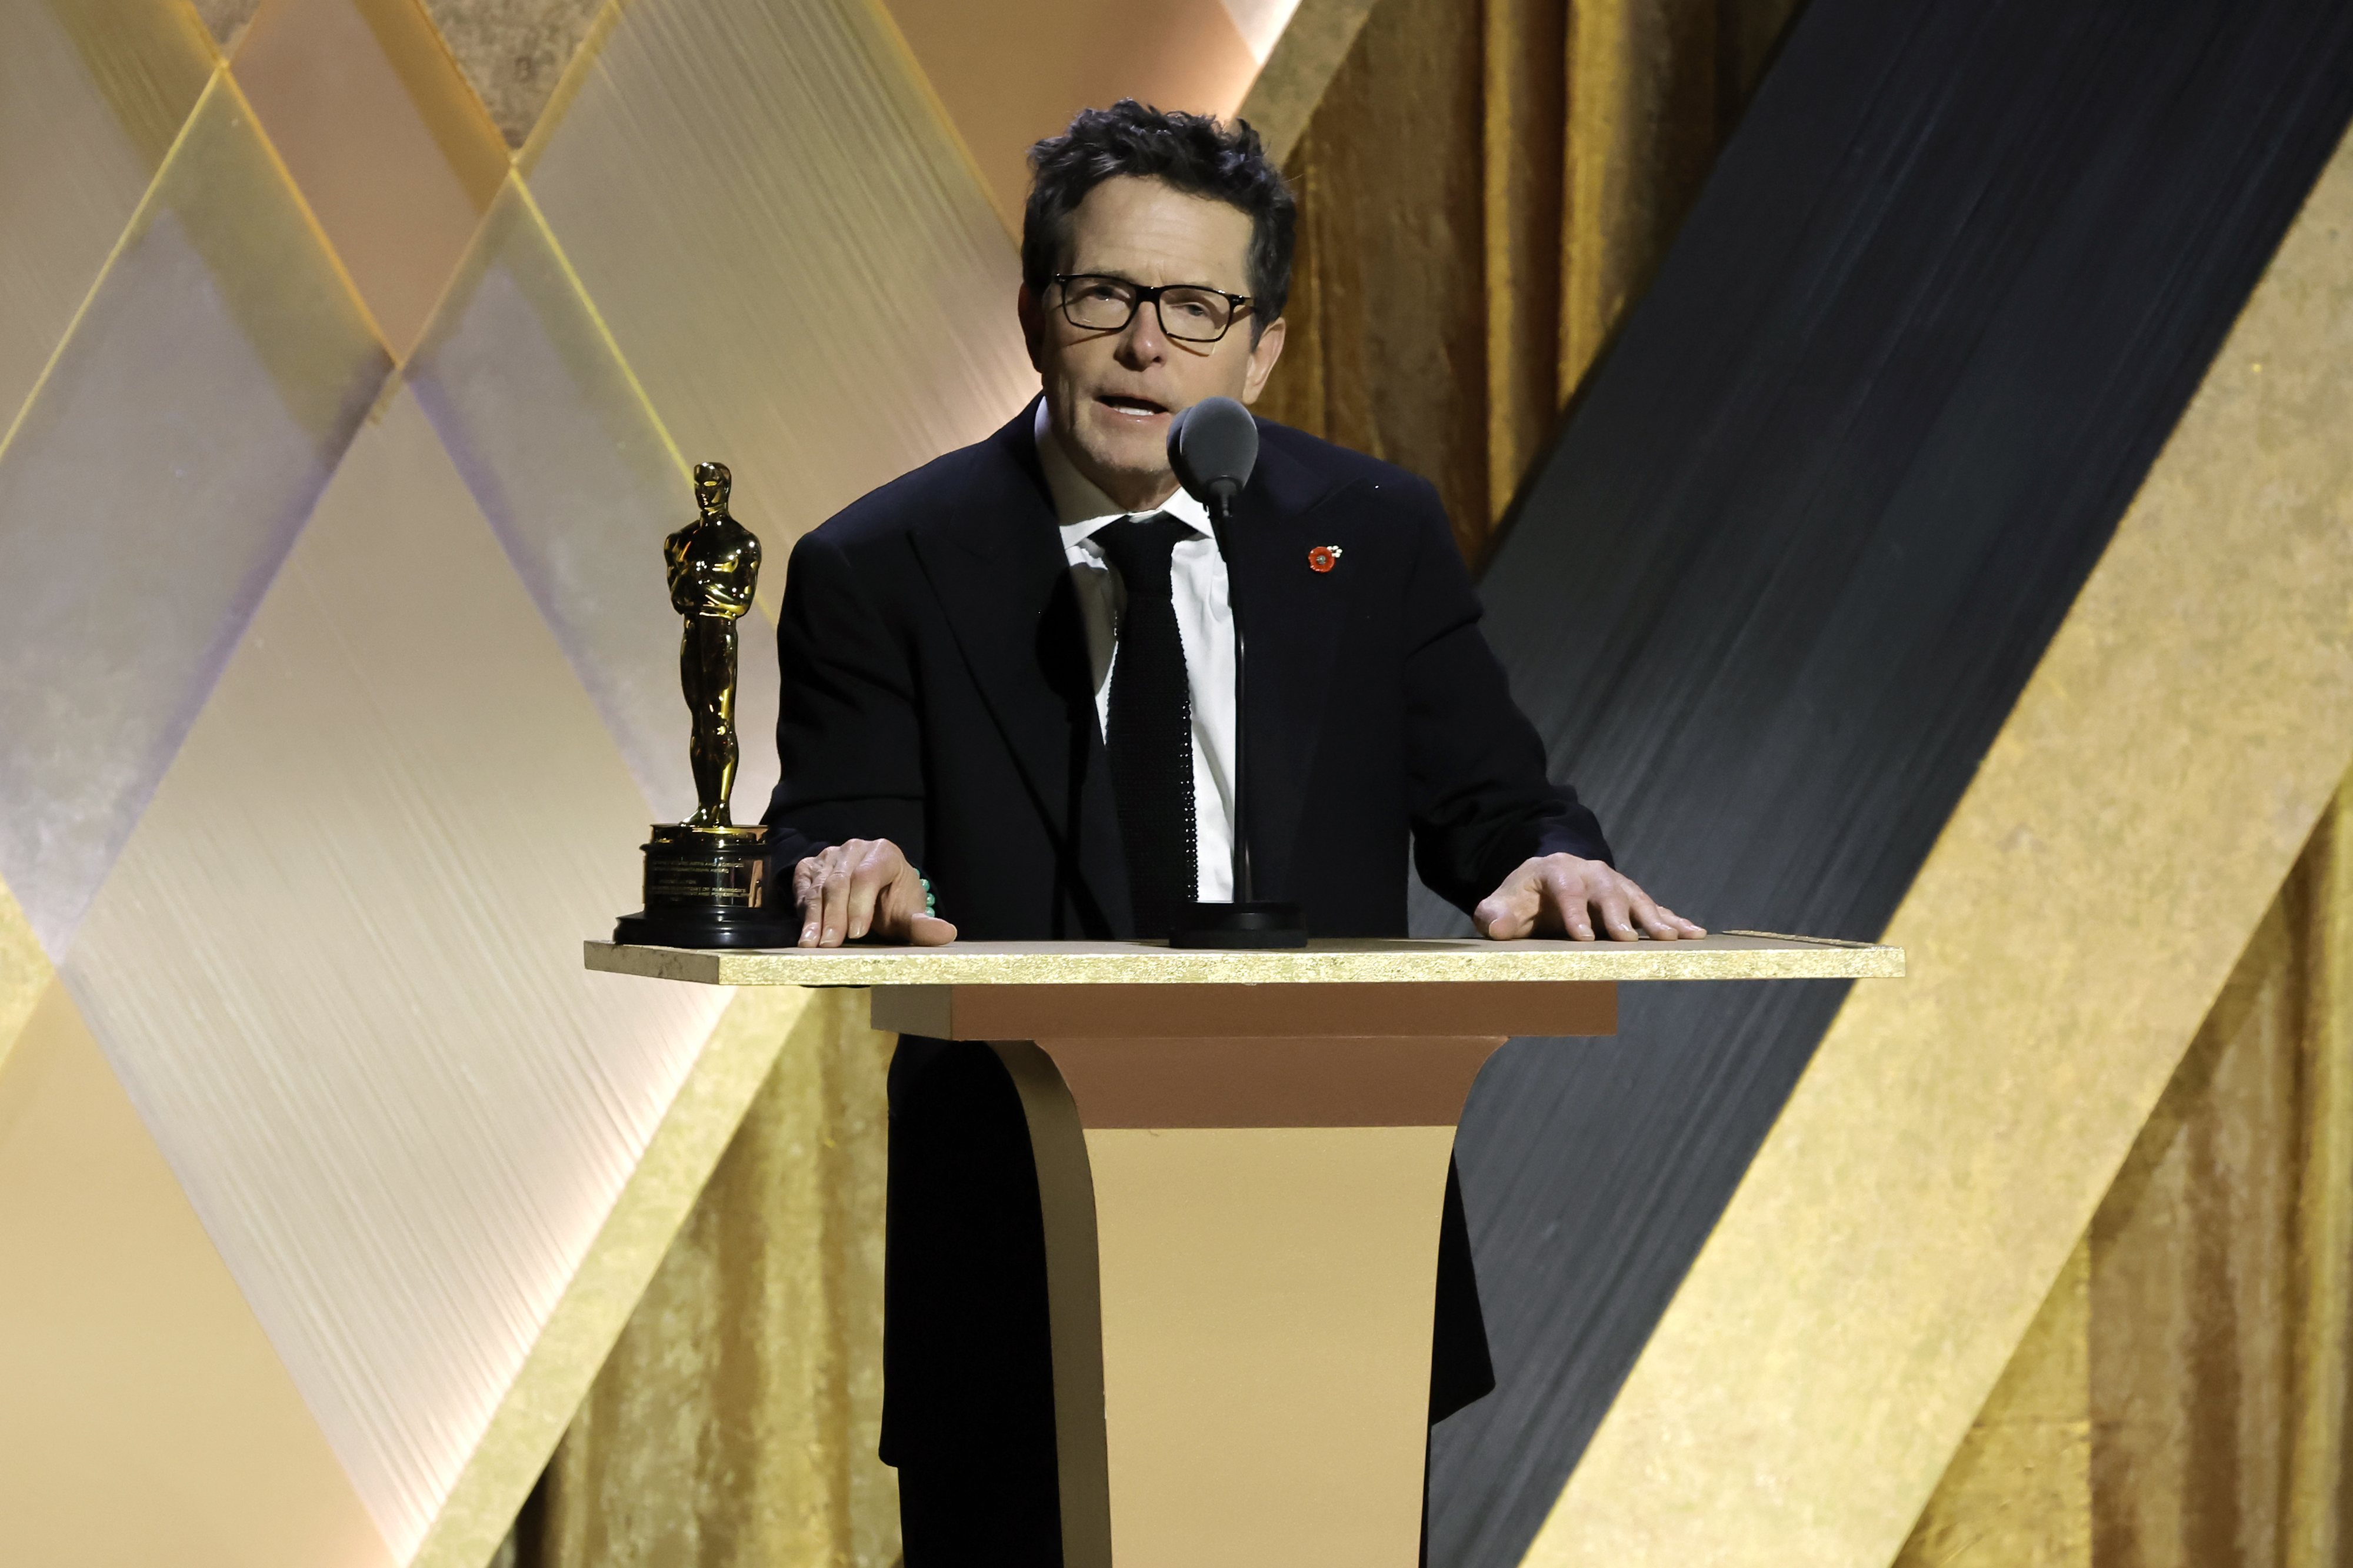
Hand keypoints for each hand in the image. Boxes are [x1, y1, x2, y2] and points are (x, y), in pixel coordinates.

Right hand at [792, 838, 956, 947]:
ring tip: (810, 945)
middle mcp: (855, 849)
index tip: (856, 933)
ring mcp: (830, 855)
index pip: (867, 875)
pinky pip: (802, 887)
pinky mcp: (810, 867)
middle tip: (829, 946)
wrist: (874, 893)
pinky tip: (804, 932)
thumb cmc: (893, 903)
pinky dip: (802, 910)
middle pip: (839, 882)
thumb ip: (923, 925)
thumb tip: (948, 934)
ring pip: (819, 886)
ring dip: (813, 918)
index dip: (859, 904)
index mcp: (884, 853)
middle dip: (834, 916)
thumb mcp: (909, 914)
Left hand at [1473, 853, 1704, 941]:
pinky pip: (1655, 908)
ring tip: (1671, 937)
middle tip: (1627, 939)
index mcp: (1557, 871)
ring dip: (1654, 918)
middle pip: (1606, 890)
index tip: (1582, 938)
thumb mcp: (1502, 904)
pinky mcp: (1630, 900)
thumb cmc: (1522, 900)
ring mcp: (1614, 885)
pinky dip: (1674, 919)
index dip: (1574, 912)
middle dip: (1617, 914)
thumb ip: (1495, 914)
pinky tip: (1693, 933)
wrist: (1543, 884)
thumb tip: (1496, 925)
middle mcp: (1590, 873)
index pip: (1566, 888)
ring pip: (1636, 898)